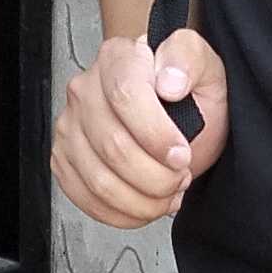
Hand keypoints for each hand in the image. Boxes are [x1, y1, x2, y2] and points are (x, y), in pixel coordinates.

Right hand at [51, 27, 229, 229]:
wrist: (176, 113)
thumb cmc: (189, 93)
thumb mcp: (207, 69)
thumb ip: (190, 59)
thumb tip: (169, 80)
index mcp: (117, 58)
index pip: (126, 95)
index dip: (156, 135)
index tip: (181, 154)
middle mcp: (85, 90)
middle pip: (113, 147)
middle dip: (157, 176)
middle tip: (180, 176)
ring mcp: (69, 127)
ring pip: (99, 181)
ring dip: (143, 200)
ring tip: (167, 191)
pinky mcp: (64, 159)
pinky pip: (85, 199)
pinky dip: (122, 214)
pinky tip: (145, 204)